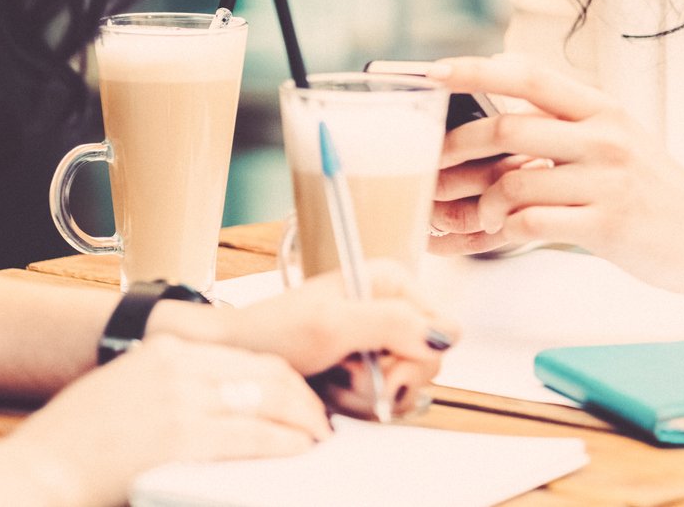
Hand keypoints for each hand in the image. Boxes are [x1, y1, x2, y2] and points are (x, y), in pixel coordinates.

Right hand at [0, 335, 329, 506]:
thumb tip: (226, 405)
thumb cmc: (74, 446)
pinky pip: (252, 437)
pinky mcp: (182, 437)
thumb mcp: (126, 393)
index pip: (247, 357)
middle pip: (266, 374)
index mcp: (165, 351)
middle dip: (301, 400)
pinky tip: (296, 452)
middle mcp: (178, 365)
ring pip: (268, 402)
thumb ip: (174, 390)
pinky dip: (283, 444)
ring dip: (301, 423)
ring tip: (315, 441)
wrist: (34, 472)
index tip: (300, 400)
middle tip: (318, 424)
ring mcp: (181, 400)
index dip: (285, 380)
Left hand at [212, 261, 454, 418]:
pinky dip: (359, 400)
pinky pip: (386, 397)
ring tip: (334, 378)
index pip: (445, 329)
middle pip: (429, 361)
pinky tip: (334, 388)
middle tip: (346, 371)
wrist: (238, 353)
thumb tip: (444, 335)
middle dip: (387, 378)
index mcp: (394, 282)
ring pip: (407, 384)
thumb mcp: (332, 324)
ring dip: (369, 392)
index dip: (416, 355)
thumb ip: (391, 324)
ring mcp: (382, 339)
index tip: (376, 362)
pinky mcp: (369, 365)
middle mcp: (394, 307)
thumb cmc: (275, 330)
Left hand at [428, 54, 683, 297]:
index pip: (527, 75)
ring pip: (514, 182)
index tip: (433, 73)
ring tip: (476, 216)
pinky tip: (501, 234)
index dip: (475, 70)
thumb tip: (494, 132)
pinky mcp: (607, 225)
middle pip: (508, 129)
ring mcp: (606, 180)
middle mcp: (603, 137)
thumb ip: (565, 131)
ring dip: (480, 204)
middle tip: (431, 166)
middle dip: (456, 148)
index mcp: (601, 109)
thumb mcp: (617, 144)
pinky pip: (532, 223)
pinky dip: (503, 231)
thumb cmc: (655, 193)